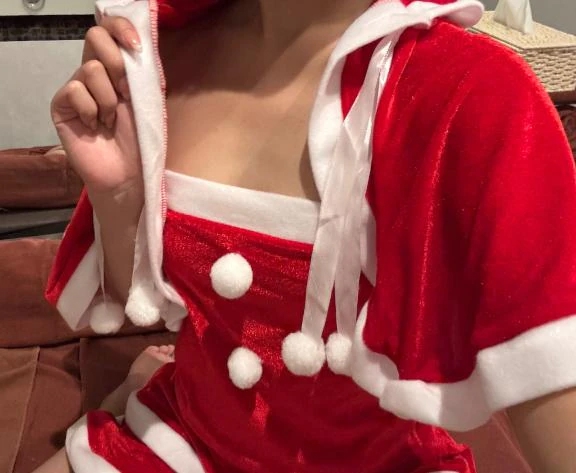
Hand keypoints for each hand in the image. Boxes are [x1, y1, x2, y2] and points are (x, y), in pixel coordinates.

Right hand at [50, 16, 143, 195]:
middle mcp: (94, 74)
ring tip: (111, 122)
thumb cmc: (140, 141)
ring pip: (91, 69)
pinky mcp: (61, 105)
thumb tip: (133, 44)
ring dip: (110, 99)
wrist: (128, 174)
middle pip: (95, 37)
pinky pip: (75, 90)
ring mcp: (76, 89)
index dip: (120, 29)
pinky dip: (91, 110)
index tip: (137, 47)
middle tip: (126, 94)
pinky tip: (94, 127)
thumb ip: (139, 72)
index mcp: (116, 70)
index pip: (110, 31)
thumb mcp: (147, 101)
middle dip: (117, 64)